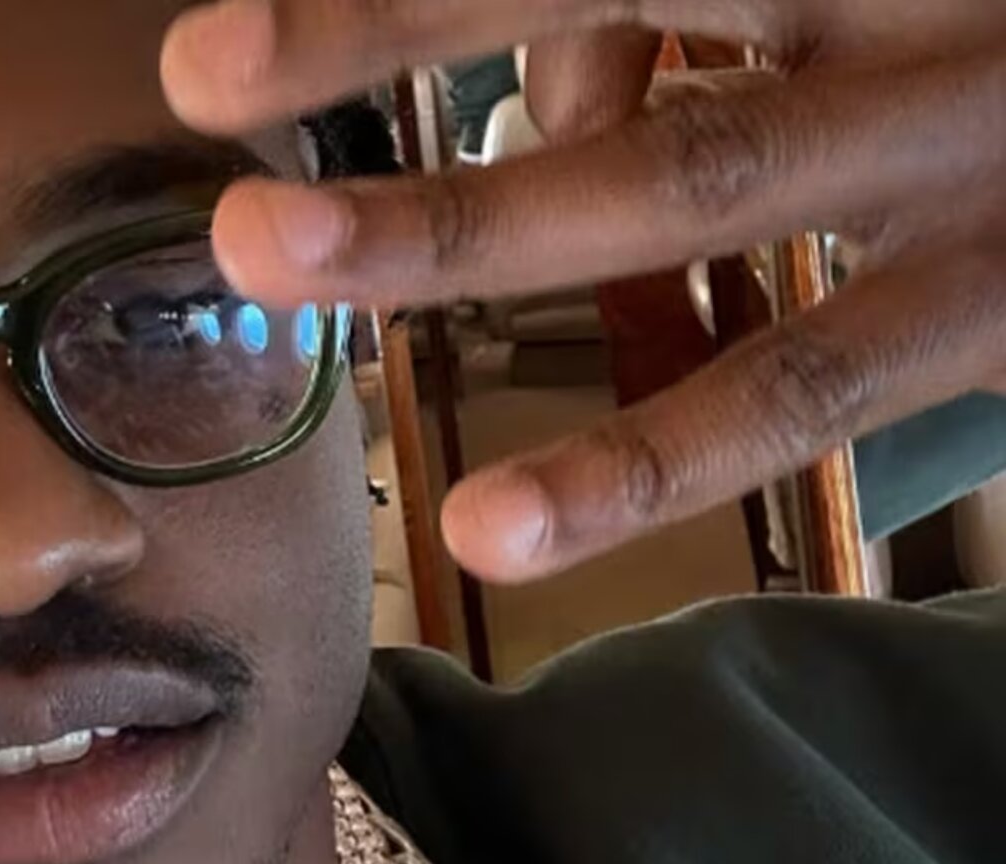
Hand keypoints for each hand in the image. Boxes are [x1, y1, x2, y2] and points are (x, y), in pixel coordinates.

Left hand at [160, 0, 1005, 582]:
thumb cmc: (977, 40)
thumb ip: (696, 25)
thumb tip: (546, 106)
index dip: (418, 0)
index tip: (235, 49)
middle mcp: (924, 6)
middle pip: (649, 12)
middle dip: (420, 63)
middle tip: (217, 115)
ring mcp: (978, 152)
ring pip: (702, 186)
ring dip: (474, 227)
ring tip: (272, 255)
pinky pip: (801, 378)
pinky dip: (649, 447)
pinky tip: (503, 528)